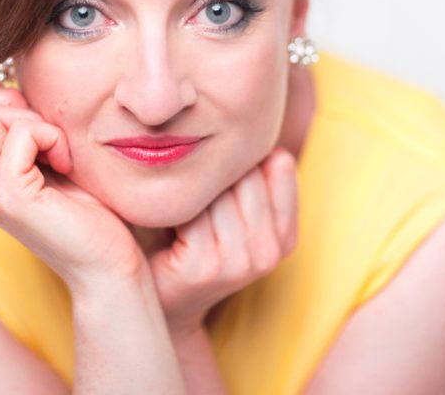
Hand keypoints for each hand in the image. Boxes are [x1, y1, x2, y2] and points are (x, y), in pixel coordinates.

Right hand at [0, 84, 143, 288]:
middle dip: (9, 103)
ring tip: (59, 151)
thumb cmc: (92, 213)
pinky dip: (49, 135)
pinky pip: (20, 133)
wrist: (109, 265)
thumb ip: (26, 132)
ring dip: (34, 120)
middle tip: (46, 132)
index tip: (39, 123)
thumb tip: (20, 84)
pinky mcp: (9, 198)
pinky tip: (65, 163)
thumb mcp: (52, 160)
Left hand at [147, 149, 298, 335]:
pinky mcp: (204, 267)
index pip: (279, 163)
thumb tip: (273, 149)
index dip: (239, 162)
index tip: (217, 180)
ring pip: (217, 189)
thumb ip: (255, 176)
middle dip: (212, 174)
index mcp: (286, 236)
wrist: (159, 296)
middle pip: (245, 173)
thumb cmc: (191, 238)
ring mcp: (239, 262)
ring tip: (178, 211)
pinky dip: (171, 209)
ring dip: (190, 191)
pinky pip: (190, 211)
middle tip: (191, 198)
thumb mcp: (235, 207)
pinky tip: (165, 225)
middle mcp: (269, 252)